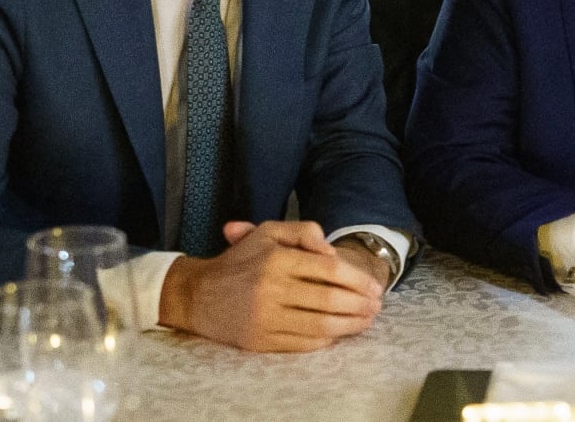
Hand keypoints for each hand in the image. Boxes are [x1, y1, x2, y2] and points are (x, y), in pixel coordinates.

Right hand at [158, 220, 384, 351]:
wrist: (198, 295)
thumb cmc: (240, 261)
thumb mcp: (268, 232)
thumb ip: (303, 231)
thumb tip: (331, 251)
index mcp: (276, 260)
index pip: (329, 270)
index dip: (357, 280)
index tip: (374, 287)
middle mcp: (271, 290)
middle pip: (329, 300)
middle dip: (359, 304)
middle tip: (376, 306)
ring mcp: (265, 319)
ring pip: (320, 325)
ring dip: (350, 325)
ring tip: (366, 321)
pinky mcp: (260, 342)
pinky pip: (303, 343)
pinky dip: (326, 340)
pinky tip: (339, 333)